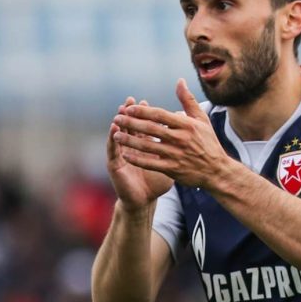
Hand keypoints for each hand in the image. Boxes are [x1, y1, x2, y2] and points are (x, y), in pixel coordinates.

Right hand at [107, 97, 173, 211]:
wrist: (144, 200)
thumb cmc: (157, 182)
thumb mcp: (170, 163)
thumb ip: (177, 148)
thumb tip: (188, 133)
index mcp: (144, 144)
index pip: (143, 125)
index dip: (144, 114)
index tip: (145, 101)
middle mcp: (131, 147)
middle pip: (129, 126)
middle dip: (129, 114)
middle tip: (130, 101)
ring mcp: (121, 154)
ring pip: (118, 135)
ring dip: (118, 123)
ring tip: (119, 111)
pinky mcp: (114, 165)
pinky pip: (113, 151)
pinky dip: (112, 140)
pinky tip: (113, 131)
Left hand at [112, 79, 229, 188]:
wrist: (217, 170)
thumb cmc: (208, 142)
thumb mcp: (202, 119)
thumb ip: (188, 100)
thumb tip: (179, 81)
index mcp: (186, 125)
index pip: (160, 115)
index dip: (143, 111)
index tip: (129, 108)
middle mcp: (180, 139)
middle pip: (151, 129)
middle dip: (131, 123)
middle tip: (116, 118)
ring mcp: (176, 155)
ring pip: (148, 146)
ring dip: (130, 140)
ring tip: (116, 136)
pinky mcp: (173, 169)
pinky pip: (151, 163)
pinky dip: (137, 159)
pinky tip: (125, 155)